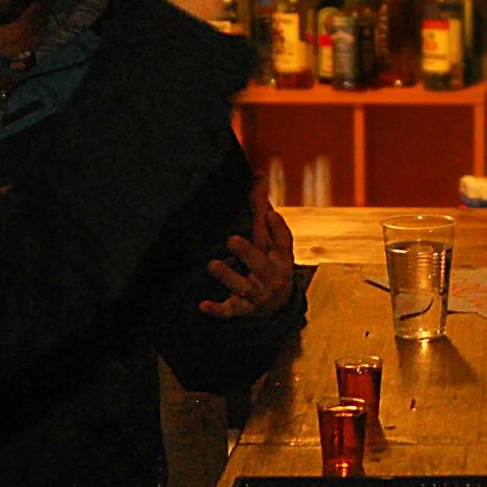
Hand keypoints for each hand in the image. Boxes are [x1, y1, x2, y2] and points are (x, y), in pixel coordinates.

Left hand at [200, 175, 295, 318]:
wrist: (277, 307)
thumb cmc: (270, 263)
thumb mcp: (270, 241)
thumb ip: (262, 210)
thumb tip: (259, 175)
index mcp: (280, 257)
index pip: (283, 242)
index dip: (278, 229)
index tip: (269, 214)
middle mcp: (271, 276)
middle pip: (261, 265)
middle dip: (248, 253)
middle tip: (231, 239)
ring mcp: (257, 294)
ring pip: (243, 287)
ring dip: (228, 276)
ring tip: (213, 265)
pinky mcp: (242, 309)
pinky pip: (230, 311)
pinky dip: (217, 309)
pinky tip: (202, 305)